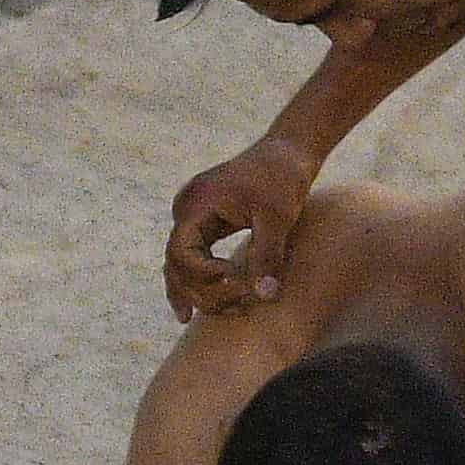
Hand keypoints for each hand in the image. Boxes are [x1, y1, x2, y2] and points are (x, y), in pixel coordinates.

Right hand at [166, 137, 318, 319]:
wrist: (287, 152)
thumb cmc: (283, 179)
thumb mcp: (277, 218)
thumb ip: (267, 256)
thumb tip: (264, 296)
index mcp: (196, 204)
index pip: (182, 254)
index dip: (206, 278)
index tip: (239, 283)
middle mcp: (185, 209)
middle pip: (176, 265)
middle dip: (203, 292)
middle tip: (239, 308)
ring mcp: (190, 215)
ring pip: (179, 265)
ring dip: (199, 293)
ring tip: (228, 312)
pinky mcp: (203, 221)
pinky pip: (191, 257)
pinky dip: (196, 282)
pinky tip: (192, 311)